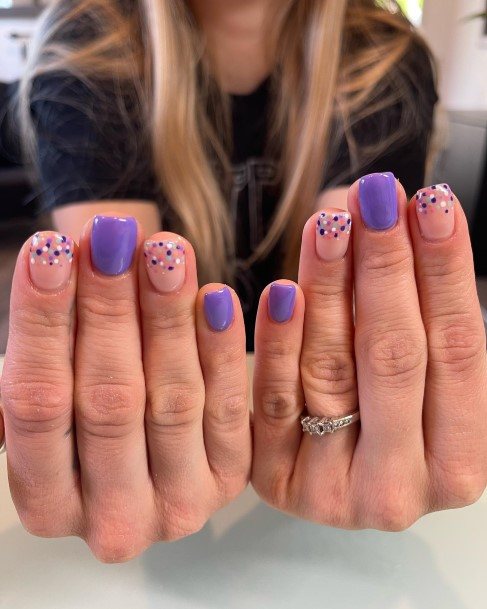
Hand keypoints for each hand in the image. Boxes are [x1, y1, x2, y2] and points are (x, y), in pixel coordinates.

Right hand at [0, 215, 250, 560]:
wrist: (140, 447)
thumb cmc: (83, 406)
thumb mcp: (52, 390)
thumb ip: (49, 349)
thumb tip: (59, 261)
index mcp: (49, 504)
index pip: (37, 405)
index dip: (44, 322)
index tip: (50, 250)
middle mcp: (113, 520)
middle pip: (109, 401)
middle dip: (109, 308)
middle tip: (112, 237)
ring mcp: (178, 504)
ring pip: (174, 399)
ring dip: (169, 316)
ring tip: (165, 251)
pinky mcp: (230, 479)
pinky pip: (228, 408)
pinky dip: (222, 349)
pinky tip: (215, 295)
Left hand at [252, 175, 486, 529]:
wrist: (334, 471)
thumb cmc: (390, 411)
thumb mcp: (421, 374)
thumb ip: (420, 312)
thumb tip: (404, 213)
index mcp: (457, 467)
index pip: (459, 354)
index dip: (445, 273)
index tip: (432, 203)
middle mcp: (397, 490)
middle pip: (395, 360)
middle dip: (387, 267)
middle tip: (377, 196)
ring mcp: (331, 492)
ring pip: (329, 372)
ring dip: (329, 287)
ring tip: (330, 221)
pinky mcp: (273, 480)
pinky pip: (272, 400)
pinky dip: (276, 342)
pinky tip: (282, 289)